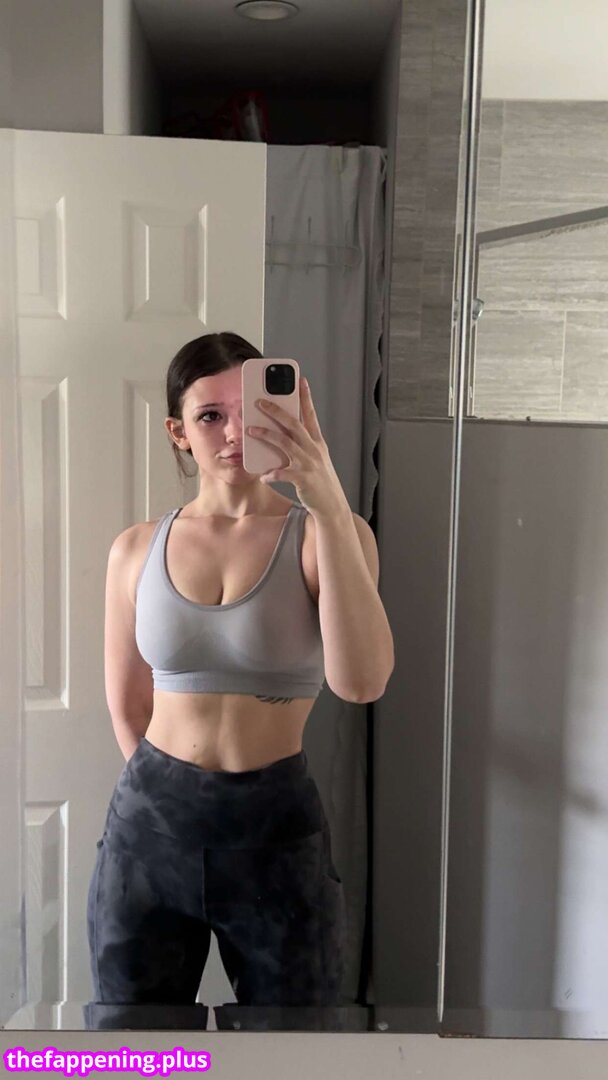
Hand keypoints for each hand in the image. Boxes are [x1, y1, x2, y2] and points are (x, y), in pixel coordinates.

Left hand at [246, 377, 348, 518]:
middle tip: (259, 401)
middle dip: (275, 411)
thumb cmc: (321, 482)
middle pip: (293, 424)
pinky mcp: (303, 479)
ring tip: (250, 430)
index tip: (300, 381)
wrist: (332, 506)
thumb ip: (301, 446)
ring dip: (266, 435)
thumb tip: (280, 435)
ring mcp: (309, 464)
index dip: (305, 397)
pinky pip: (282, 473)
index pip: (310, 415)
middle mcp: (314, 450)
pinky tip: (263, 475)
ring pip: (285, 443)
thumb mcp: (315, 459)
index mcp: (317, 443)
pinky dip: (271, 473)